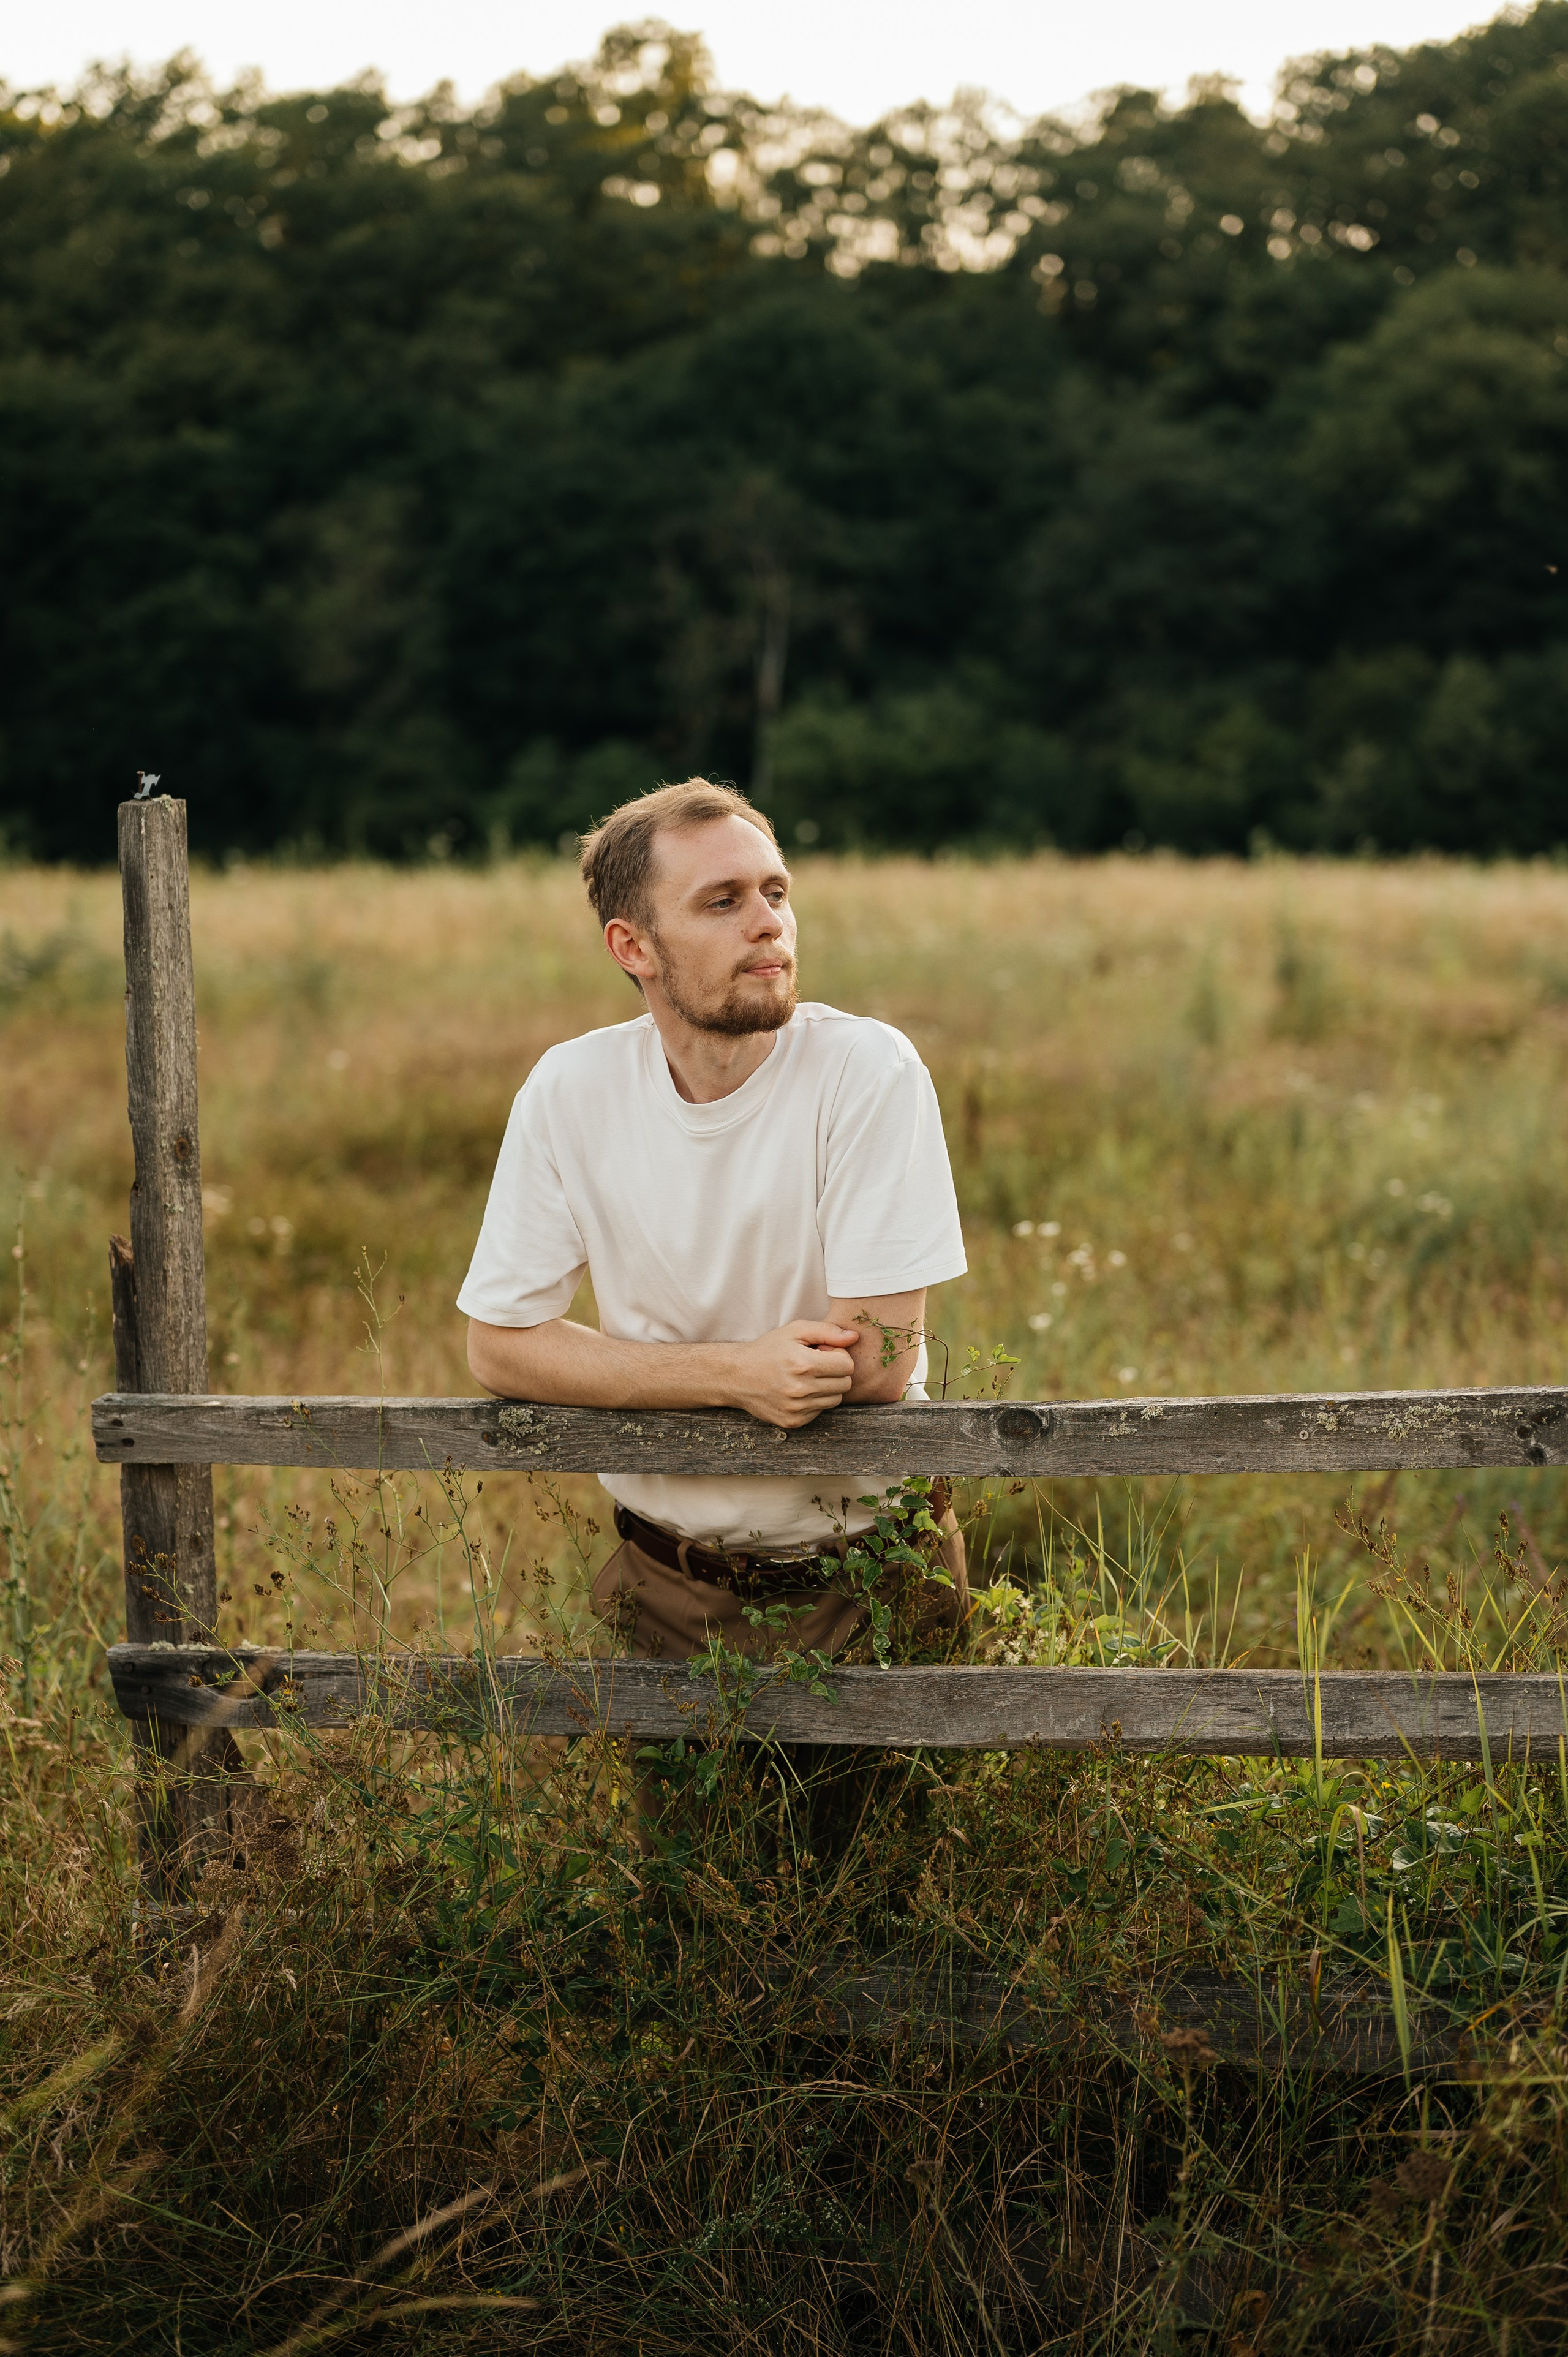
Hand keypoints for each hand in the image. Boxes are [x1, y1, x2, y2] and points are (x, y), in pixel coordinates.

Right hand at [726, 1321, 859, 1427]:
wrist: (737, 1376)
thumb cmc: (768, 1349)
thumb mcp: (795, 1330)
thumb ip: (827, 1331)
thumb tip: (854, 1338)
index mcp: (803, 1364)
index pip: (847, 1365)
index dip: (839, 1355)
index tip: (824, 1351)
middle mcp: (801, 1389)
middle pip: (845, 1384)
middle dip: (836, 1372)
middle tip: (817, 1364)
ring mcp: (796, 1409)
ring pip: (835, 1400)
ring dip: (827, 1387)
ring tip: (807, 1377)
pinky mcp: (793, 1422)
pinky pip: (820, 1411)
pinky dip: (815, 1401)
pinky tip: (799, 1390)